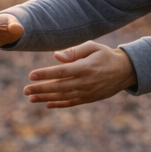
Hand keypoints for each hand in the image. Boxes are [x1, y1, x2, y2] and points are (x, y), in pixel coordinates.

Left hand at [23, 41, 137, 108]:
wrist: (125, 70)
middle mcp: (86, 82)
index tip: (31, 75)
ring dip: (46, 98)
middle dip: (40, 89)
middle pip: (59, 87)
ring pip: (63, 97)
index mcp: (85, 67)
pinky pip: (72, 103)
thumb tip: (56, 56)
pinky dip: (59, 104)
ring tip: (31, 98)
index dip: (45, 74)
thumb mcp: (92, 47)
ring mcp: (88, 92)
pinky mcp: (90, 98)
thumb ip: (74, 52)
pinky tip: (47, 104)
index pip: (61, 72)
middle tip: (25, 90)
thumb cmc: (105, 55)